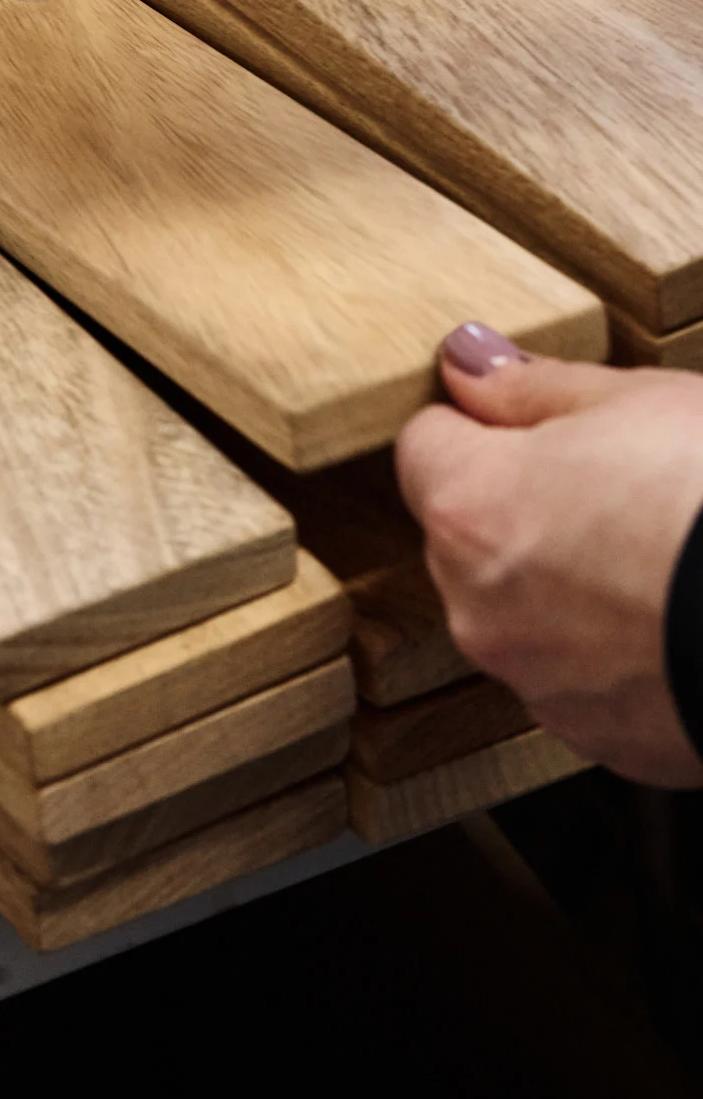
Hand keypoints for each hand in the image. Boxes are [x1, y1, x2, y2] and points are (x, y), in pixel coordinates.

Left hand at [394, 322, 702, 786]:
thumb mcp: (636, 401)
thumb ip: (532, 385)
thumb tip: (468, 359)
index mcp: (470, 510)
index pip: (424, 445)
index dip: (478, 423)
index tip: (527, 415)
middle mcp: (481, 608)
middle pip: (466, 534)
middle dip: (521, 504)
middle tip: (614, 479)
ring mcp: (539, 684)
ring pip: (521, 610)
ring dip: (564, 581)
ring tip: (655, 550)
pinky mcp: (601, 739)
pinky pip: (580, 677)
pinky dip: (613, 649)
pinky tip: (674, 616)